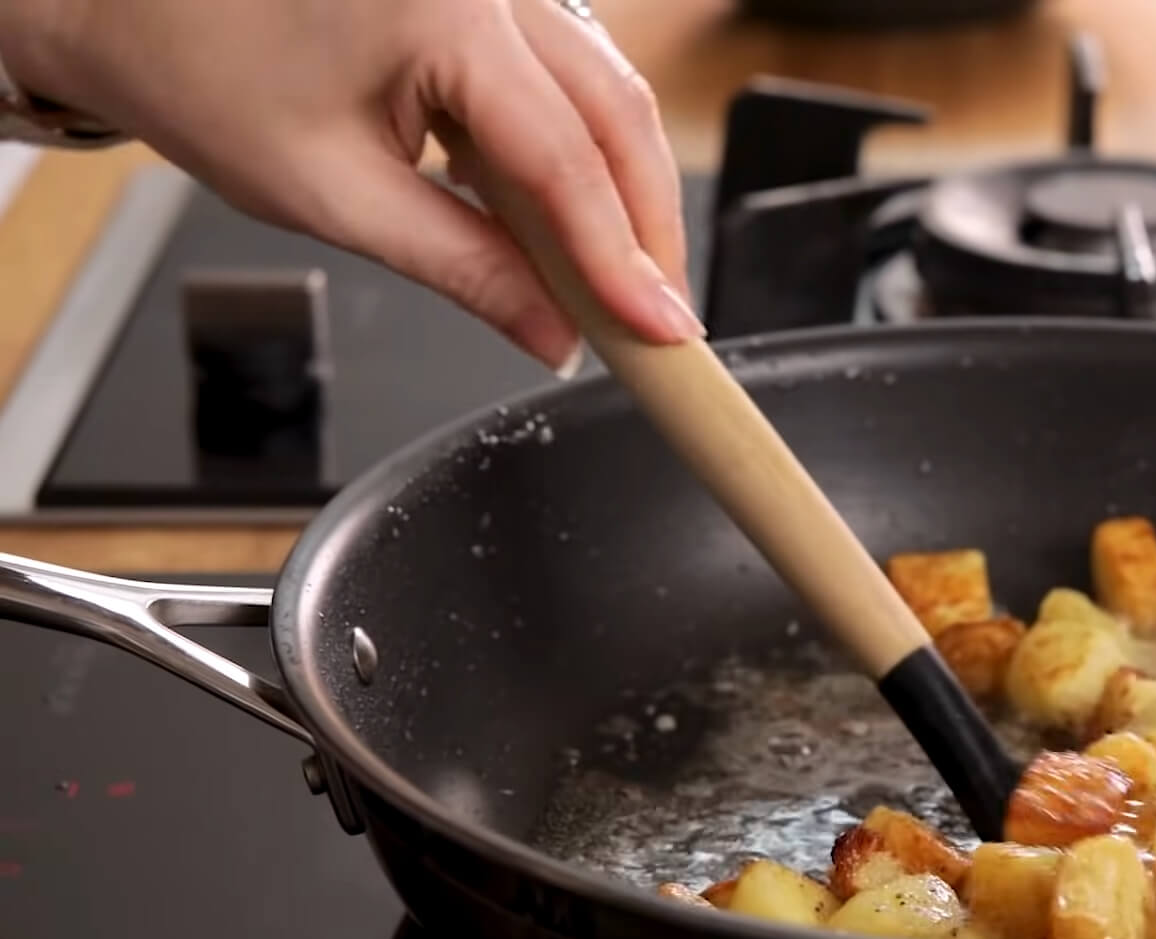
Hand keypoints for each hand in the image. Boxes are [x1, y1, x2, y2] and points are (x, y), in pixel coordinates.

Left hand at [0, 0, 703, 371]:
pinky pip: (571, 77)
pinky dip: (584, 153)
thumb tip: (554, 333)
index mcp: (443, 12)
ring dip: (624, 190)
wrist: (138, 5)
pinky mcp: (492, 0)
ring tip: (621, 281)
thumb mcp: (336, 197)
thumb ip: (465, 268)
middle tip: (658, 317)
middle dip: (648, 226)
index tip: (660, 330)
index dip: (624, 257)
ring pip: (609, 92)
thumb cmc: (205, 75)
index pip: (567, 158)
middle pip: (618, 113)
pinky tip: (571, 218)